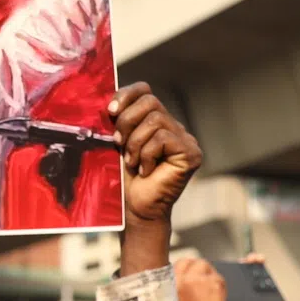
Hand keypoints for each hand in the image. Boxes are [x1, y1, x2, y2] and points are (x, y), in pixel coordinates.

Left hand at [111, 84, 201, 224]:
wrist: (135, 209)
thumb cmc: (124, 180)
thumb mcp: (116, 145)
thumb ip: (117, 124)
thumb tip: (109, 104)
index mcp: (153, 121)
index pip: (144, 91)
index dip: (126, 94)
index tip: (110, 110)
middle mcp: (172, 126)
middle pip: (150, 101)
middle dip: (126, 121)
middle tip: (118, 143)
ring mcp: (185, 139)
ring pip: (155, 120)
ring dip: (135, 143)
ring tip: (132, 162)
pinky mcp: (191, 153)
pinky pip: (164, 138)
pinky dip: (147, 154)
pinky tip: (145, 170)